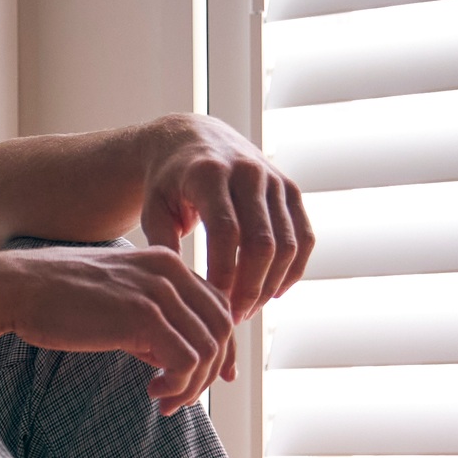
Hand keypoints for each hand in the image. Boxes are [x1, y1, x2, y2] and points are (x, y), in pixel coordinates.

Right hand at [0, 244, 236, 414]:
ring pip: (208, 349)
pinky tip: (152, 392)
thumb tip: (177, 359)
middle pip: (222, 328)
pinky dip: (177, 386)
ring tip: (165, 400)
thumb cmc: (58, 300)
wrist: (16, 289)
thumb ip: (152, 321)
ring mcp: (158, 292)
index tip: (209, 378)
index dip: (221, 347)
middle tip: (180, 397)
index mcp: (167, 263)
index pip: (219, 306)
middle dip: (209, 372)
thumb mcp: (118, 300)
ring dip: (192, 385)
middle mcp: (170, 272)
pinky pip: (186, 361)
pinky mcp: (142, 317)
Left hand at [138, 116, 314, 326]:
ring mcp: (275, 180)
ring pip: (287, 244)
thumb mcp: (153, 208)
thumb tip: (181, 289)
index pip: (225, 232)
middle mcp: (248, 172)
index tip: (214, 304)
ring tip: (249, 309)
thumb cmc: (168, 182)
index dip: (224, 274)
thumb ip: (163, 245)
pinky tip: (274, 292)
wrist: (193, 140)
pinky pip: (304, 238)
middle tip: (233, 318)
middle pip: (262, 242)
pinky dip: (294, 270)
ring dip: (272, 284)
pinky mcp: (291, 190)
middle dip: (250, 287)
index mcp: (210, 174)